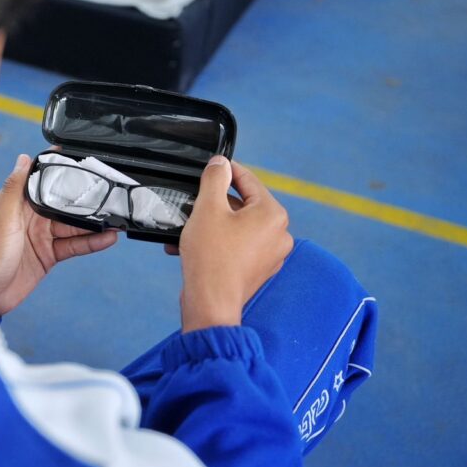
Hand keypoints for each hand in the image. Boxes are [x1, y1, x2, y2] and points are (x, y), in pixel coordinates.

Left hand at [0, 154, 118, 317]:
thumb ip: (14, 188)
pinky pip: (74, 245)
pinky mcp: (49, 255)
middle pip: (64, 202)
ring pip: (73, 224)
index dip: (61, 169)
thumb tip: (23, 158)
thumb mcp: (1, 217)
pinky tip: (108, 238)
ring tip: (117, 215)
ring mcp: (42, 236)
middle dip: (86, 197)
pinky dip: (91, 242)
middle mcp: (31, 216)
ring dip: (94, 221)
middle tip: (111, 190)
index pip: (43, 179)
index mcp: (18, 202)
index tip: (83, 158)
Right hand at [175, 156, 292, 331]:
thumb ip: (215, 178)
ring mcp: (270, 254)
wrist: (210, 302)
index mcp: (272, 214)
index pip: (248, 180)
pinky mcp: (258, 269)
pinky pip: (237, 245)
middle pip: (243, 204)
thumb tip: (221, 163)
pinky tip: (194, 244)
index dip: (226, 170)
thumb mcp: (208, 208)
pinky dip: (218, 241)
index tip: (211, 166)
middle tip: (194, 203)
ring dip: (213, 223)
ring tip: (189, 227)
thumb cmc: (211, 257)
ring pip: (238, 226)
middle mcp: (278, 234)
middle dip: (215, 203)